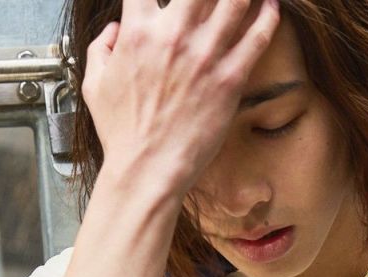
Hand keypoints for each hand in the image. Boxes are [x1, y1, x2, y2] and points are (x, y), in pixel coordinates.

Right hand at [81, 0, 281, 197]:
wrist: (148, 168)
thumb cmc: (122, 133)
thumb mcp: (94, 84)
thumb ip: (102, 48)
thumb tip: (116, 31)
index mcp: (138, 31)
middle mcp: (173, 35)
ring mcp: (204, 56)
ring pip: (234, 1)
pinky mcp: (230, 80)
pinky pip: (256, 39)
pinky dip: (268, 17)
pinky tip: (272, 6)